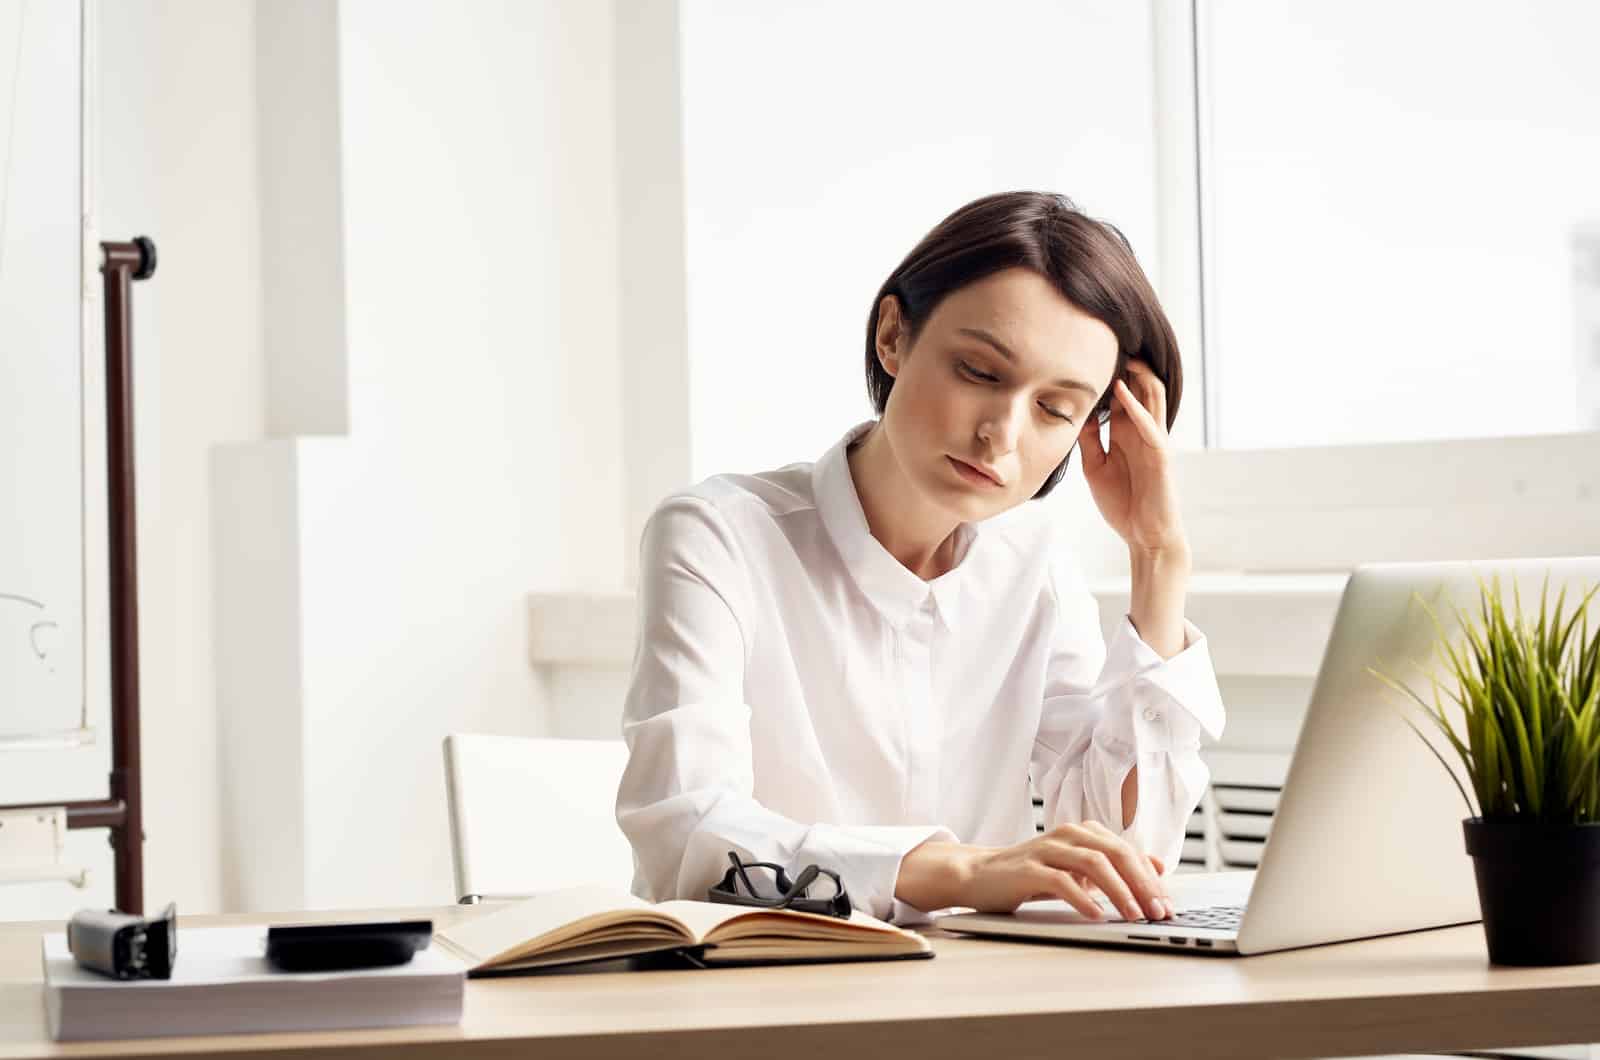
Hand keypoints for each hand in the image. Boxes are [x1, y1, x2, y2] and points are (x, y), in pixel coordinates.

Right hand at [897, 822, 1172, 920]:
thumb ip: (1113, 866)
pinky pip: (1061, 881)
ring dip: (1119, 891)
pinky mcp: (1027, 868)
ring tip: (1134, 915)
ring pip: (1094, 863)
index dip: (1151, 878)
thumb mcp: (1077, 869)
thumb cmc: (1031, 874)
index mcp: (1084, 832)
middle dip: (1142, 884)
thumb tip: (1156, 866)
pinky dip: (1083, 898)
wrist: (979, 874)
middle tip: (1158, 912)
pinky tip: (1096, 915)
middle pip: (1116, 853)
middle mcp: (1068, 834)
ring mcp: (1047, 849)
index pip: (1128, 851)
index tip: (1167, 905)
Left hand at [1080, 359, 1186, 555]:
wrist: (1144, 535)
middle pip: (1141, 388)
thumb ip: (1089, 441)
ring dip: (1140, 376)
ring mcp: (1154, 441)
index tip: (1087, 354)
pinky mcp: (1160, 455)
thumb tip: (1077, 414)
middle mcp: (1142, 432)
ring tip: (1124, 354)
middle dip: (1129, 366)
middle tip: (1110, 341)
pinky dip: (1136, 407)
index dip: (1109, 375)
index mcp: (1127, 433)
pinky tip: (1122, 391)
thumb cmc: (1122, 503)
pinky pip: (1151, 425)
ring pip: (1153, 398)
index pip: (1121, 395)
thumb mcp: (1096, 467)